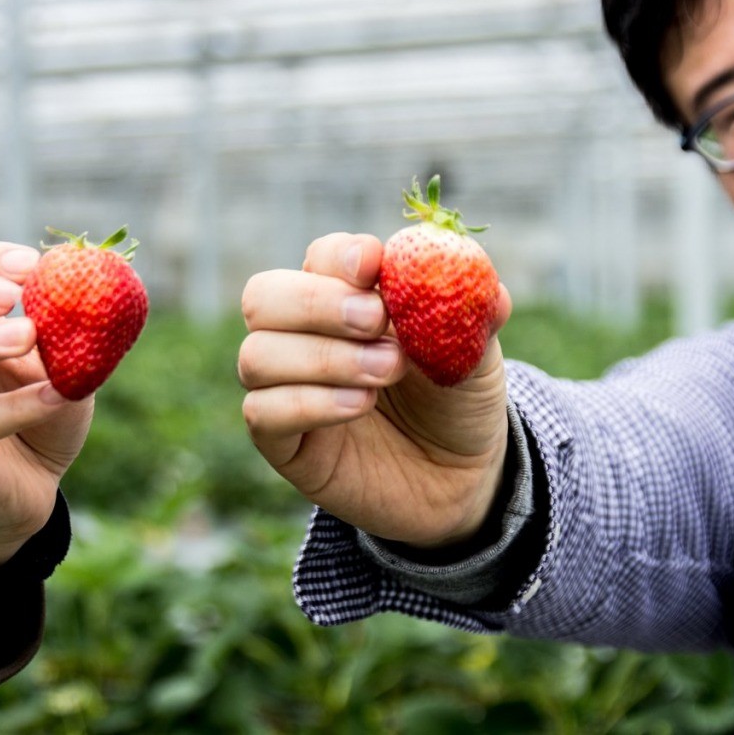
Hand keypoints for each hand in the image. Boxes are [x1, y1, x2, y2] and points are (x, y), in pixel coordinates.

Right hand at [238, 232, 512, 548]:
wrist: (461, 477)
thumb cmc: (457, 400)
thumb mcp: (475, 351)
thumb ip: (469, 308)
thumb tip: (465, 262)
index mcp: (345, 296)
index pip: (320, 257)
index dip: (341, 257)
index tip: (376, 268)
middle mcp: (303, 336)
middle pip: (263, 297)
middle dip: (316, 303)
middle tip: (376, 321)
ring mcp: (286, 389)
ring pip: (257, 355)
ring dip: (323, 358)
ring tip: (386, 372)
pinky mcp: (283, 443)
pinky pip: (262, 412)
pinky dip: (309, 403)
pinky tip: (358, 405)